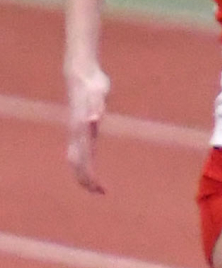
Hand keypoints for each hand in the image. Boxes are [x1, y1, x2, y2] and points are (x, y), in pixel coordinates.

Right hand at [66, 64, 110, 192]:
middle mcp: (76, 133)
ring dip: (83, 175)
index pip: (85, 159)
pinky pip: (78, 152)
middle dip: (86, 180)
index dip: (91, 176)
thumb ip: (97, 106)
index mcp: (82, 130)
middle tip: (100, 193)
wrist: (81, 74)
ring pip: (74, 159)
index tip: (100, 188)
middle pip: (76, 163)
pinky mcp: (79, 129)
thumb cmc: (93, 84)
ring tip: (97, 188)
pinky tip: (92, 172)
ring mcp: (76, 131)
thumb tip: (94, 119)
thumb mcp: (99, 94)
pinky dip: (83, 164)